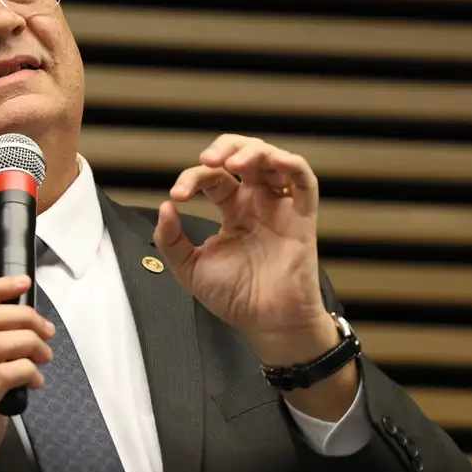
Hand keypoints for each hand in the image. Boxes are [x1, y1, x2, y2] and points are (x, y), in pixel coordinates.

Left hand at [152, 134, 328, 344]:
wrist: (266, 324)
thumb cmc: (234, 298)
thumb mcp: (189, 268)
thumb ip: (171, 239)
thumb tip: (165, 206)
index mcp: (231, 210)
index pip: (211, 178)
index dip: (192, 179)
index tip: (177, 196)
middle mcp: (256, 203)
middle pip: (244, 156)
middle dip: (225, 148)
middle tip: (208, 159)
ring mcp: (279, 208)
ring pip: (272, 160)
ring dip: (253, 152)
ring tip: (233, 163)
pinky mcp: (302, 218)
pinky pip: (305, 183)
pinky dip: (293, 165)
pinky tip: (276, 162)